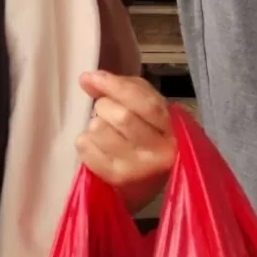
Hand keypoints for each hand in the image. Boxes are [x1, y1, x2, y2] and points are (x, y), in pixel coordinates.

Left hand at [76, 71, 176, 209]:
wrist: (148, 179)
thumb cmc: (147, 133)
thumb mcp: (146, 105)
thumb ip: (123, 87)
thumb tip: (87, 79)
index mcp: (171, 127)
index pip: (145, 103)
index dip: (116, 87)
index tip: (92, 77)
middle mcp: (157, 151)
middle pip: (120, 116)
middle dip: (105, 106)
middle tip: (107, 111)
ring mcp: (135, 168)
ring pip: (98, 129)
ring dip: (95, 124)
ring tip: (106, 131)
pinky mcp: (114, 178)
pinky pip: (85, 146)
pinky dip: (86, 140)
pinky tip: (99, 145)